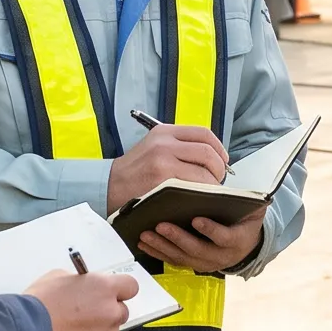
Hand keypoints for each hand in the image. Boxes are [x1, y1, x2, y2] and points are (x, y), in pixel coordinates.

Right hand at [24, 268, 134, 330]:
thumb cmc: (37, 306)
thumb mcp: (57, 278)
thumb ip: (79, 283)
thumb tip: (83, 289)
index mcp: (104, 289)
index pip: (130, 286)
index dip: (120, 290)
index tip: (110, 294)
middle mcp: (111, 313)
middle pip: (120, 312)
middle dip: (106, 313)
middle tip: (85, 317)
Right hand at [106, 123, 226, 209]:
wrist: (108, 186)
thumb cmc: (135, 170)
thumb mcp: (153, 146)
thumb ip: (179, 146)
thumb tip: (211, 156)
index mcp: (164, 132)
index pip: (203, 133)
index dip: (219, 148)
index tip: (223, 160)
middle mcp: (164, 143)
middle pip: (207, 152)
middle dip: (219, 168)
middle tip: (218, 180)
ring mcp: (163, 163)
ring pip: (203, 171)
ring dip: (213, 183)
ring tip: (210, 191)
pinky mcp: (161, 182)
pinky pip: (192, 187)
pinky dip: (202, 193)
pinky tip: (200, 198)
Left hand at [138, 204, 267, 272]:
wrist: (246, 245)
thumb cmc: (246, 221)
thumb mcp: (253, 210)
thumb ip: (245, 201)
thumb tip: (232, 189)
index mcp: (237, 241)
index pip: (224, 237)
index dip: (210, 230)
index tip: (196, 219)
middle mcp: (221, 256)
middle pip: (197, 250)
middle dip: (177, 238)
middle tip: (161, 226)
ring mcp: (206, 263)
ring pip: (182, 258)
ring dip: (162, 247)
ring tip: (146, 235)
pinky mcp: (193, 264)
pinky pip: (173, 261)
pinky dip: (158, 253)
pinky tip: (144, 244)